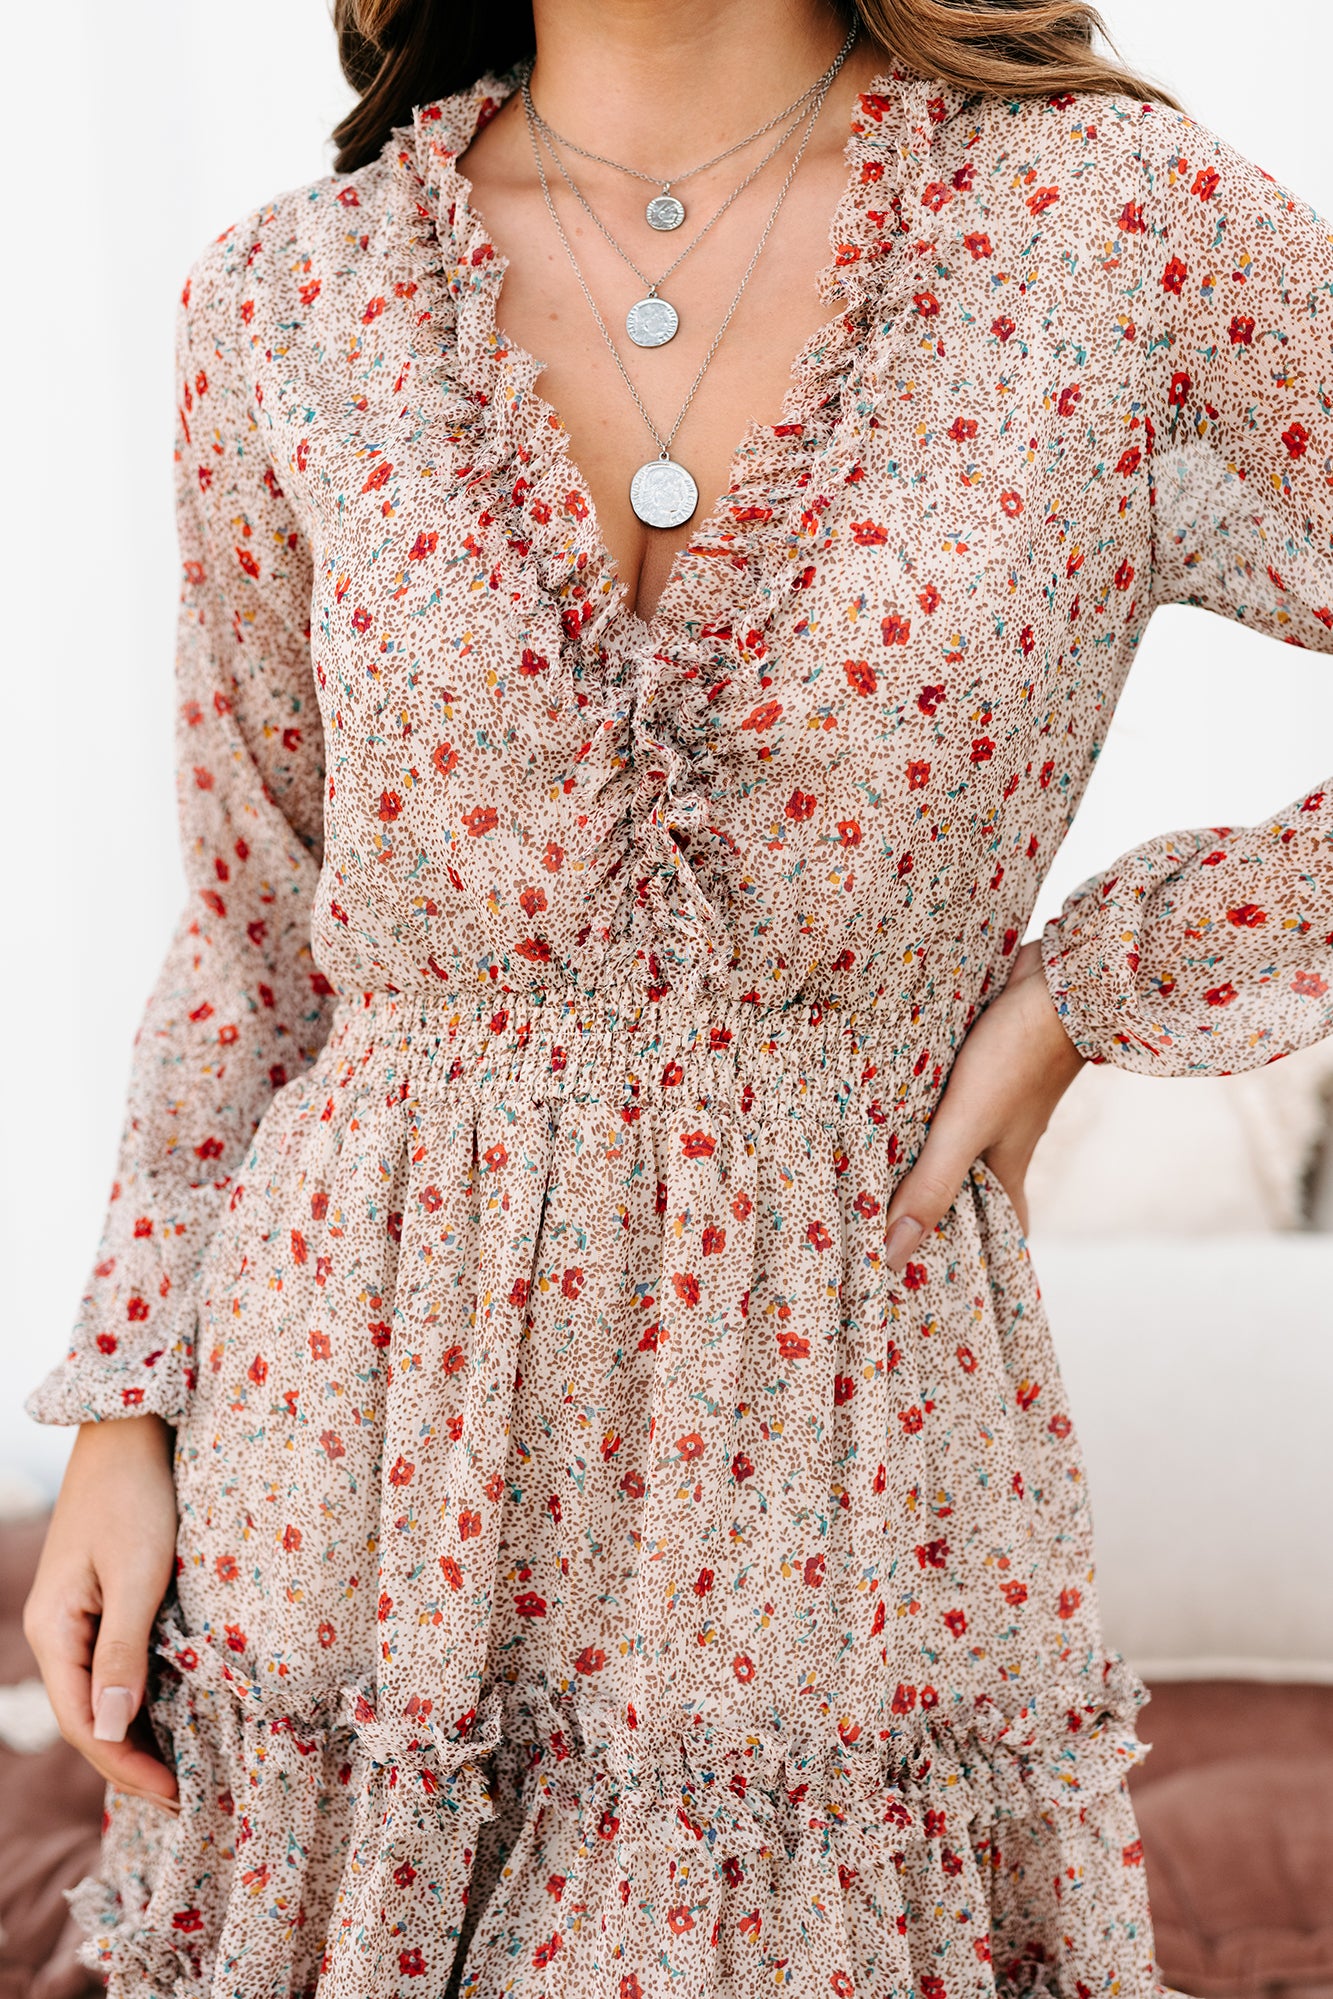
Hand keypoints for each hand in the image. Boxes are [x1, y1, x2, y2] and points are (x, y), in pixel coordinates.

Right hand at [23, 1414, 179, 1811]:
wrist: (128, 1432)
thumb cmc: (136, 1496)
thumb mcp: (137, 1574)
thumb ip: (123, 1651)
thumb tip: (111, 1728)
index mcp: (53, 1631)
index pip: (85, 1724)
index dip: (127, 1768)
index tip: (176, 1796)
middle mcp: (55, 1632)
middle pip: (88, 1719)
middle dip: (131, 1765)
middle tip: (186, 1799)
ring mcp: (73, 1618)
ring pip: (99, 1697)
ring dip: (136, 1736)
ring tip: (182, 1772)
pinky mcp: (98, 1603)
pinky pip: (112, 1668)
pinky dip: (138, 1699)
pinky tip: (171, 1716)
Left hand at [884, 938, 1085, 1270]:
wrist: (1060, 977)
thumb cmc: (1019, 1055)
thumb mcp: (968, 1126)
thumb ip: (932, 1184)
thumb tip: (892, 1255)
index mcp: (1006, 1174)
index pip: (991, 1237)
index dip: (962, 1262)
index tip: (919, 1288)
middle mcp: (997, 1146)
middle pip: (958, 1194)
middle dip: (923, 1215)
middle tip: (867, 1238)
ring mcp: (985, 1107)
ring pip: (942, 1147)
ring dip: (909, 1162)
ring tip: (851, 1180)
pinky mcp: (971, 1072)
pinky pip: (934, 1106)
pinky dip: (909, 1117)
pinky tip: (870, 1113)